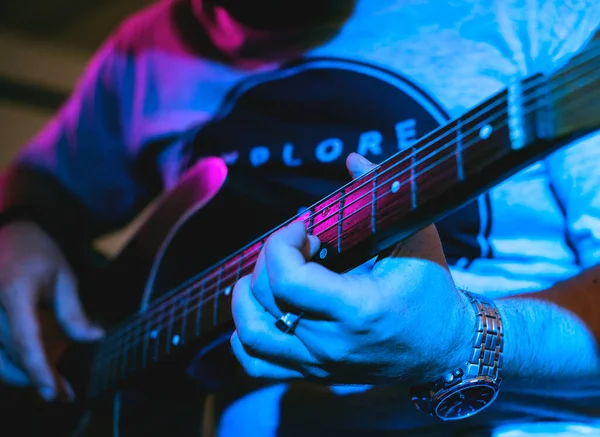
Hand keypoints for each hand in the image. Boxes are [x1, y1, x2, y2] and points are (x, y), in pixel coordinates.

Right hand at [0, 220, 102, 400]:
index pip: (26, 340)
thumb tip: (95, 339)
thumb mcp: (64, 278)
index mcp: (14, 293)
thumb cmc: (39, 253)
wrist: (8, 233)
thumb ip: (74, 313)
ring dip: (23, 375)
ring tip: (53, 385)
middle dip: (39, 377)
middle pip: (13, 354)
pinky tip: (32, 370)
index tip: (54, 392)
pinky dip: (11, 363)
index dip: (39, 369)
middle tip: (65, 393)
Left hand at [231, 153, 473, 384]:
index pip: (288, 280)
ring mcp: (319, 362)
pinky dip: (246, 336)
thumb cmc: (432, 291)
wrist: (444, 349)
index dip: (281, 243)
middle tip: (299, 245)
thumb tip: (351, 159)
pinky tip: (260, 309)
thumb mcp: (418, 238)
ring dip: (246, 298)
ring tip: (269, 273)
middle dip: (270, 259)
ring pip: (253, 335)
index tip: (302, 226)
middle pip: (267, 299)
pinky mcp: (313, 372)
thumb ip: (383, 194)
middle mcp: (332, 342)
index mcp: (358, 309)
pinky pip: (258, 363)